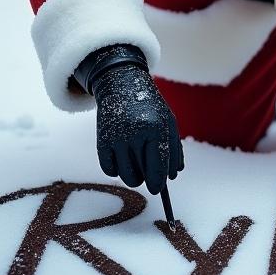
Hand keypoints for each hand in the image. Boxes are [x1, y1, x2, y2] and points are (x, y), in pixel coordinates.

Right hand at [75, 45, 183, 193]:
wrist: (120, 84)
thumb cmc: (150, 106)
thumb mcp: (168, 121)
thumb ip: (174, 149)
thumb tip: (173, 176)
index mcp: (156, 128)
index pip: (158, 166)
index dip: (158, 183)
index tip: (158, 190)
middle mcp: (135, 134)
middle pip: (141, 175)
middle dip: (147, 179)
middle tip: (149, 172)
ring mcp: (116, 138)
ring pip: (125, 176)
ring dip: (133, 176)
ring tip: (137, 162)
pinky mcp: (101, 141)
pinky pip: (109, 170)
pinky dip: (116, 169)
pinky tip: (122, 157)